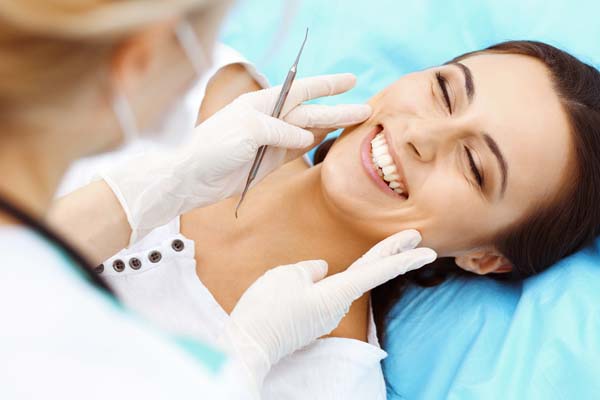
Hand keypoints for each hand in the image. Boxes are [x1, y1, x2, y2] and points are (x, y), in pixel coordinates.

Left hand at [101, 73, 369, 244]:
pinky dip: (316, 145)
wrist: (193, 178)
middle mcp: (270, 119)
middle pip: (310, 113)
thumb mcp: (246, 131)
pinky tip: (332, 140)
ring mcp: (273, 141)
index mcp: (262, 103)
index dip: (326, 86)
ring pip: (309, 132)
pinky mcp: (271, 161)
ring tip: (357, 124)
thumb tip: (306, 137)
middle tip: (366, 109)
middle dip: (338, 110)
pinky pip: (299, 150)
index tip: (351, 80)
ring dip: (332, 128)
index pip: (300, 90)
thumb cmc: (213, 147)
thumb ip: (279, 131)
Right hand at [220, 229, 436, 390]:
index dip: (401, 256)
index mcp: (336, 292)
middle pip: (370, 273)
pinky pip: (321, 293)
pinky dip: (321, 283)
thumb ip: (310, 270)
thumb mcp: (287, 275)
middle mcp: (337, 305)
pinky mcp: (311, 319)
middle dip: (394, 254)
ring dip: (343, 269)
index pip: (377, 270)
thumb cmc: (267, 308)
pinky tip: (301, 284)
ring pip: (338, 282)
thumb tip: (321, 271)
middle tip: (417, 238)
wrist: (249, 345)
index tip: (427, 249)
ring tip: (301, 275)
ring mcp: (325, 314)